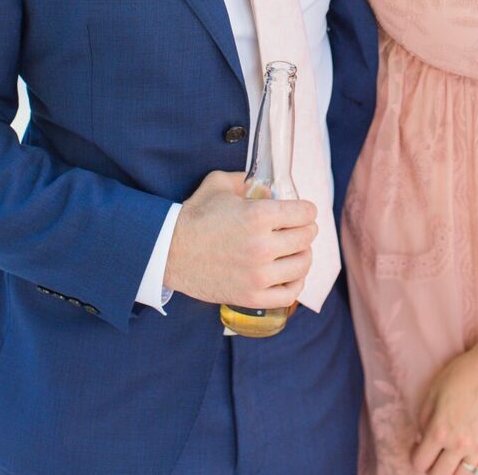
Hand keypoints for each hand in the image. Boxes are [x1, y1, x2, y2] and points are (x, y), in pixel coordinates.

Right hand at [164, 170, 317, 306]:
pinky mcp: (251, 296)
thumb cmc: (195, 216)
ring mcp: (258, 274)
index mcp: (259, 215)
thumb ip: (247, 180)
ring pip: (302, 265)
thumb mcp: (219, 184)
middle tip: (300, 229)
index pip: (305, 213)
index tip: (304, 211)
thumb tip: (269, 189)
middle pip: (307, 237)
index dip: (307, 209)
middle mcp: (262, 246)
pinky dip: (296, 283)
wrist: (170, 251)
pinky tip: (290, 275)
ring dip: (303, 255)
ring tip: (296, 251)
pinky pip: (289, 294)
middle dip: (306, 229)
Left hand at [411, 330, 477, 474]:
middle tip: (431, 458)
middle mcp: (459, 445)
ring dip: (451, 472)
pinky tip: (467, 455)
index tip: (417, 449)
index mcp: (440, 431)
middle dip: (431, 469)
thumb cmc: (464, 373)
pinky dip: (472, 466)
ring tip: (449, 460)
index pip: (421, 462)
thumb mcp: (434, 389)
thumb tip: (422, 436)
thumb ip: (425, 417)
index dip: (416, 458)